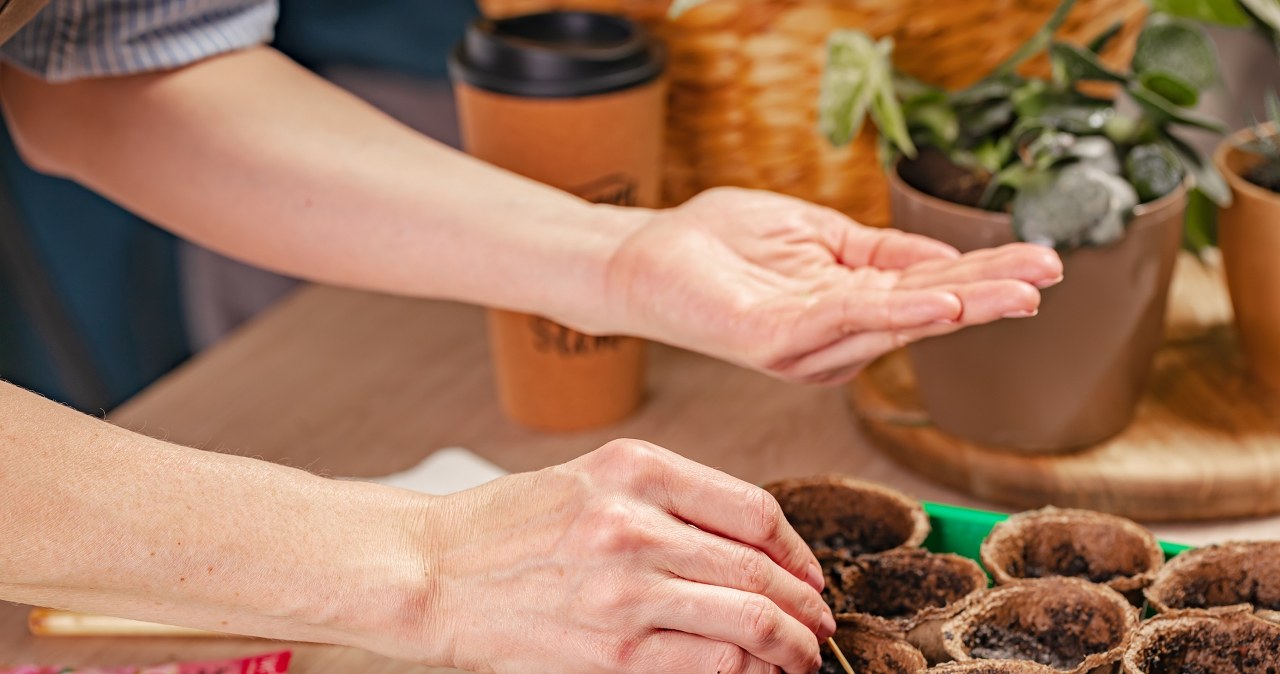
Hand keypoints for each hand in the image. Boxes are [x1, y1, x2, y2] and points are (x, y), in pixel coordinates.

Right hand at [419, 440, 833, 673]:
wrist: (431, 571)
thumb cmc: (507, 527)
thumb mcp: (589, 479)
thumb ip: (668, 499)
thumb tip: (749, 547)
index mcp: (636, 469)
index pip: (754, 509)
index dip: (797, 549)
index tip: (808, 573)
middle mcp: (636, 522)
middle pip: (760, 567)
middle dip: (805, 604)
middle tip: (819, 624)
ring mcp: (626, 589)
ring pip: (750, 617)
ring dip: (792, 644)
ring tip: (801, 656)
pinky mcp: (613, 652)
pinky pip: (713, 662)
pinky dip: (750, 671)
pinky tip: (757, 673)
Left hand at [605, 187, 1063, 383]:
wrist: (645, 257)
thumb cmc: (720, 244)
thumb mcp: (813, 234)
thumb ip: (875, 251)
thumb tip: (943, 260)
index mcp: (847, 309)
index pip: (927, 290)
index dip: (984, 278)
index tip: (1044, 264)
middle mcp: (835, 338)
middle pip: (924, 312)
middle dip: (990, 294)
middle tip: (1050, 279)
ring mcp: (806, 344)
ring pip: (896, 321)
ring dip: (961, 304)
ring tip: (1019, 290)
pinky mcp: (774, 340)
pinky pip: (843, 321)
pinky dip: (895, 312)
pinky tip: (940, 303)